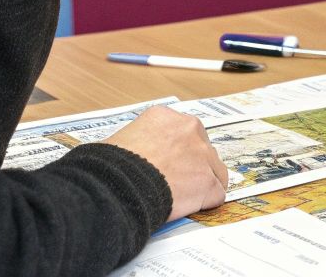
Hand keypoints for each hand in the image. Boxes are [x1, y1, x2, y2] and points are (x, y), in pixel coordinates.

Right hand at [103, 106, 228, 220]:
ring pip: (214, 171)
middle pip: (201, 148)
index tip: (166, 165)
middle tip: (175, 182)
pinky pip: (216, 195)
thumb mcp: (119, 141)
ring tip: (181, 198)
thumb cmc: (110, 167)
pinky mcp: (208, 182)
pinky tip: (187, 208)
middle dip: (192, 165)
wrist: (118, 187)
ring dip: (201, 184)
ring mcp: (202, 154)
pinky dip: (204, 204)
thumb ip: (135, 142)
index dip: (175, 153)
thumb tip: (128, 155)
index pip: (182, 133)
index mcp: (165, 117)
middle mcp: (189, 129)